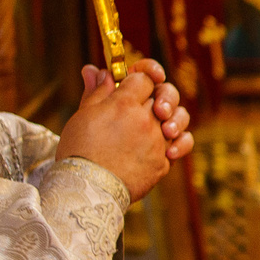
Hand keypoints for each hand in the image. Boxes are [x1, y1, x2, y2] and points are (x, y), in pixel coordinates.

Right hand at [59, 60, 184, 199]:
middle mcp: (145, 120)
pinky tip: (169, 140)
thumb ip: (96, 91)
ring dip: (172, 116)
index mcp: (124, 103)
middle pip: (164, 94)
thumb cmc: (79, 150)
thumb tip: (96, 70)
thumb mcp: (83, 115)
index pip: (144, 77)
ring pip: (179, 118)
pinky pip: (181, 145)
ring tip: (162, 122)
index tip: (134, 80)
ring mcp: (157, 142)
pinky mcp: (162, 163)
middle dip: (157, 93)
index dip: (141, 74)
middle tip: (145, 102)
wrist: (87, 189)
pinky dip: (178, 141)